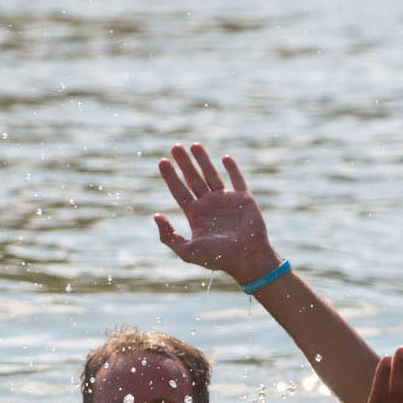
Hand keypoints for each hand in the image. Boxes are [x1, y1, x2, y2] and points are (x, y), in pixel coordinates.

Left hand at [154, 143, 279, 282]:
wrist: (246, 258)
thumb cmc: (217, 258)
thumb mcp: (187, 251)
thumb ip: (168, 236)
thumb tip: (155, 216)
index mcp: (196, 215)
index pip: (179, 190)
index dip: (170, 176)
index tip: (162, 161)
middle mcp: (209, 205)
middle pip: (193, 178)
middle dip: (184, 163)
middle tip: (175, 146)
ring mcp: (226, 201)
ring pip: (212, 175)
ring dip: (203, 160)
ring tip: (194, 145)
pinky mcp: (244, 199)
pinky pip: (237, 180)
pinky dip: (232, 169)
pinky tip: (225, 157)